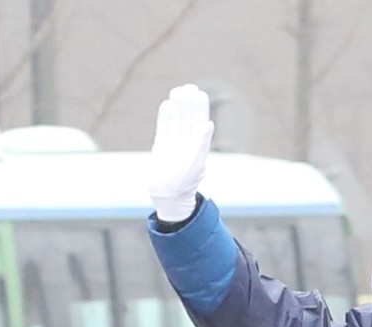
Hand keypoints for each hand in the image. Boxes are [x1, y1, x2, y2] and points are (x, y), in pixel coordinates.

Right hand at [148, 84, 212, 222]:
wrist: (169, 194)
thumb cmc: (186, 181)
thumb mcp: (197, 162)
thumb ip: (202, 142)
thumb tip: (208, 124)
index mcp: (197, 143)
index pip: (200, 120)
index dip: (200, 107)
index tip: (199, 93)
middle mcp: (186, 140)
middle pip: (188, 116)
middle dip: (188, 102)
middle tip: (188, 88)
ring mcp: (174, 141)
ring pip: (176, 119)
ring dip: (177, 105)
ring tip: (177, 91)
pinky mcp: (162, 144)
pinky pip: (164, 126)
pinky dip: (165, 116)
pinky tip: (167, 104)